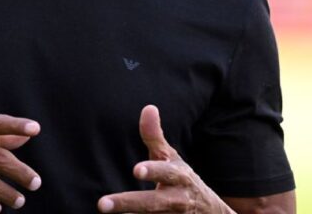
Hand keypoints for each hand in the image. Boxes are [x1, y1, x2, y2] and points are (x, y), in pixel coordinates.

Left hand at [98, 105, 230, 213]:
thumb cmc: (181, 179)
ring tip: (106, 212)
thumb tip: (148, 108)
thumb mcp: (171, 158)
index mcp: (180, 176)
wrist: (210, 212)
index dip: (154, 171)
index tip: (136, 170)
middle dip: (129, 203)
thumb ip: (155, 137)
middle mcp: (178, 199)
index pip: (167, 173)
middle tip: (102, 204)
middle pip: (153, 203)